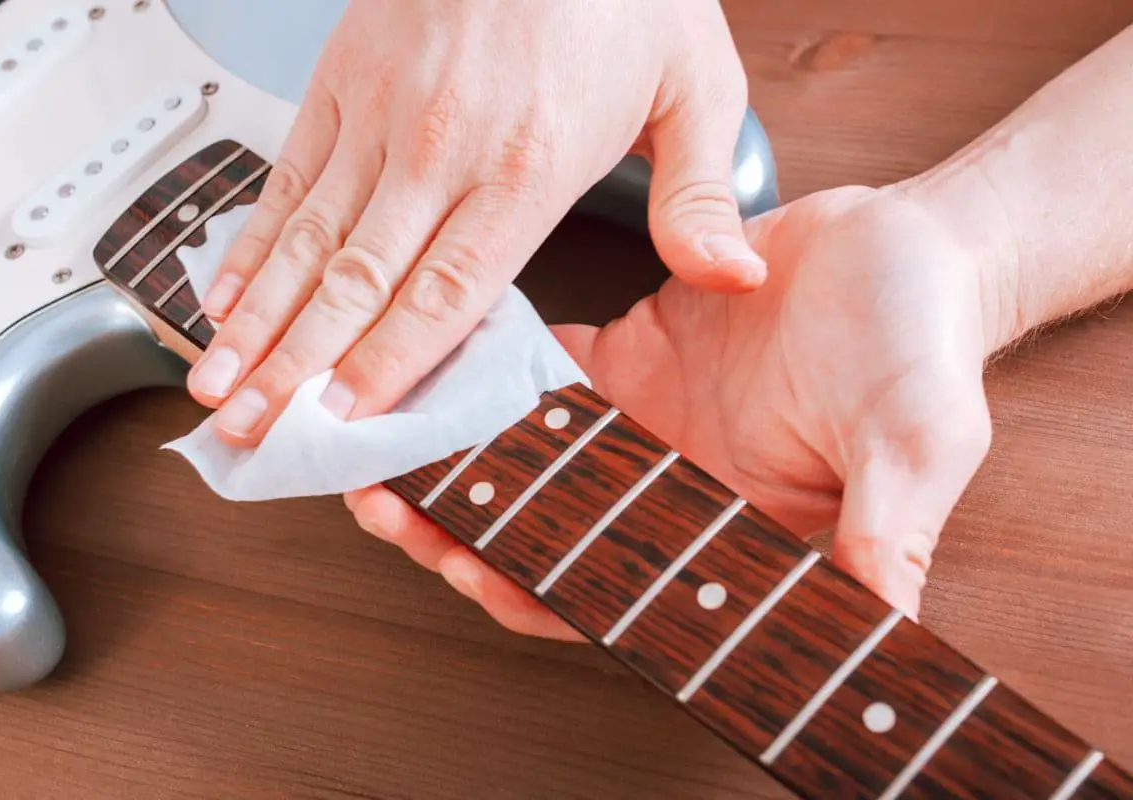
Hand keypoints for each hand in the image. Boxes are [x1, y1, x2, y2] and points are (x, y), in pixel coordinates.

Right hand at [185, 0, 763, 442]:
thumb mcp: (693, 83)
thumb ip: (701, 194)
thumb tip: (731, 276)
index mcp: (528, 165)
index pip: (449, 292)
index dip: (392, 366)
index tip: (349, 424)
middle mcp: (442, 148)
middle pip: (359, 283)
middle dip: (300, 371)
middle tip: (256, 436)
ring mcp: (382, 115)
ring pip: (307, 241)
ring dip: (255, 323)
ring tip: (216, 387)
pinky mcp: (343, 82)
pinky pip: (285, 177)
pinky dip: (249, 243)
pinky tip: (220, 297)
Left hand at [345, 185, 994, 639]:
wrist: (907, 245)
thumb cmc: (922, 343)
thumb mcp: (920, 438)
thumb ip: (891, 527)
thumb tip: (888, 621)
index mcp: (727, 531)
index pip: (614, 591)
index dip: (532, 590)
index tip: (463, 562)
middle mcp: (671, 491)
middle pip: (543, 533)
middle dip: (457, 524)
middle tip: (382, 499)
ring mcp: (643, 427)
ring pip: (526, 462)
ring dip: (456, 456)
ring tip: (385, 436)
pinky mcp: (631, 360)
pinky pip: (541, 375)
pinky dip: (490, 373)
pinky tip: (443, 363)